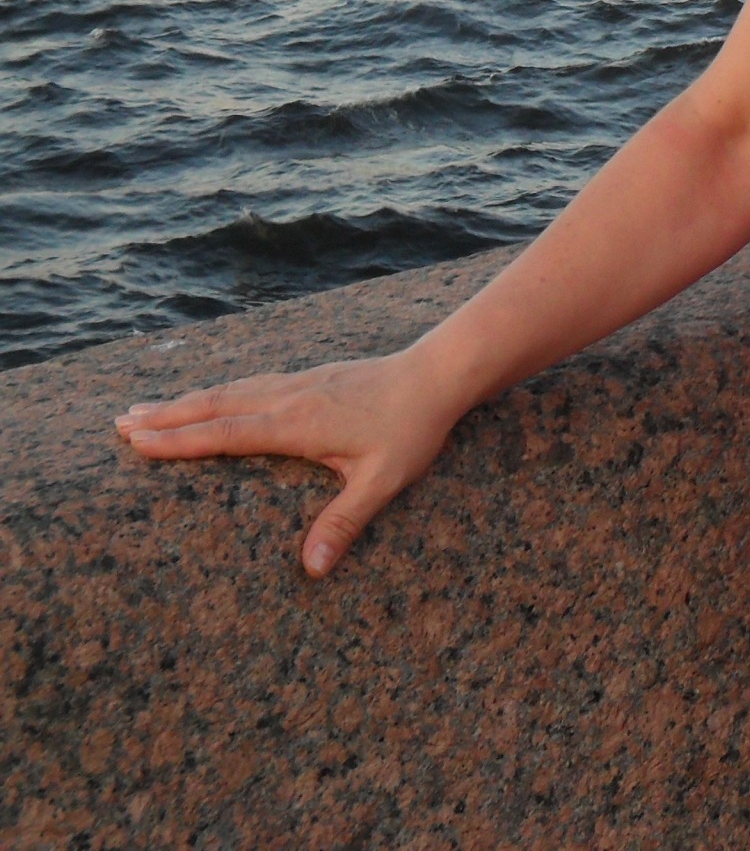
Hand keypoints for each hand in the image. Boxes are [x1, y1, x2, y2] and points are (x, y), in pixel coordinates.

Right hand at [112, 348, 464, 576]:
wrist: (439, 374)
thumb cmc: (413, 428)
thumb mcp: (384, 480)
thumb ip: (346, 521)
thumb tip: (313, 568)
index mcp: (297, 422)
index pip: (225, 434)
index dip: (179, 440)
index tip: (136, 442)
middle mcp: (289, 397)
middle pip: (216, 405)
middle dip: (166, 416)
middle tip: (119, 423)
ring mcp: (299, 382)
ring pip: (230, 390)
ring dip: (187, 400)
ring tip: (147, 407)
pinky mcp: (312, 377)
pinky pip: (251, 383)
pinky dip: (219, 390)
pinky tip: (213, 395)